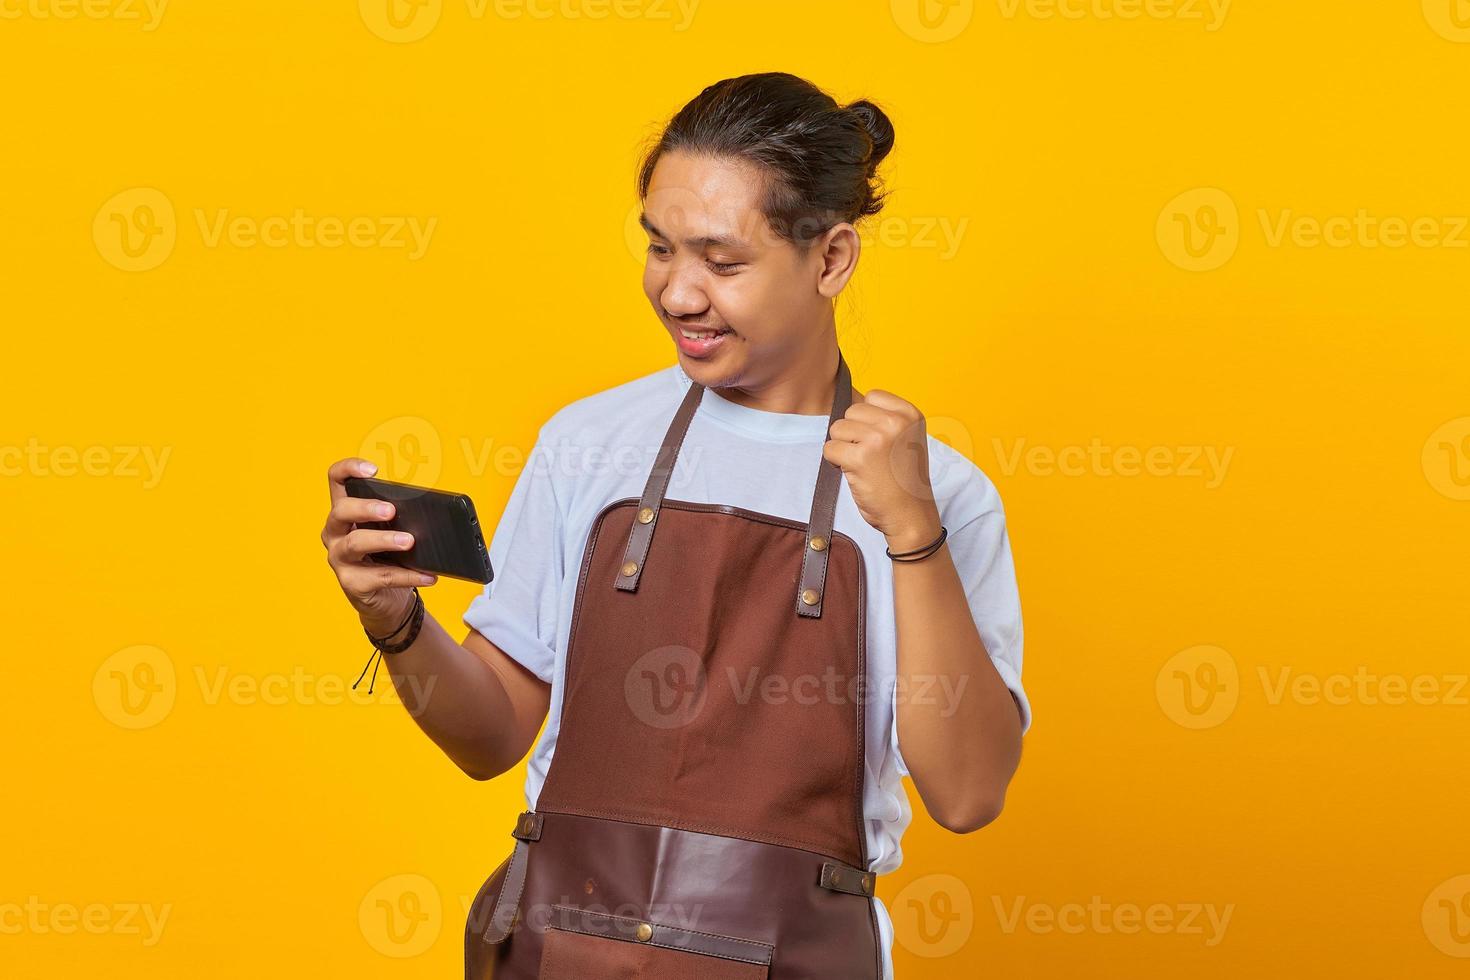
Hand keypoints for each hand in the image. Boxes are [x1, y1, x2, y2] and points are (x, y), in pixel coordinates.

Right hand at [322, 458, 437, 634]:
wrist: (388, 598)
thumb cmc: (391, 556)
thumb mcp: (394, 530)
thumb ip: (403, 517)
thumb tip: (435, 512)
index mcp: (345, 512)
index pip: (336, 480)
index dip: (349, 469)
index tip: (372, 470)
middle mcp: (335, 532)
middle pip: (340, 511)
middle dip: (365, 507)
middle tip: (391, 510)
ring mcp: (340, 558)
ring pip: (354, 544)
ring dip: (384, 540)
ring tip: (409, 541)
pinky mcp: (352, 584)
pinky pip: (380, 577)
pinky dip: (408, 575)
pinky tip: (429, 575)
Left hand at [823, 389, 943, 551]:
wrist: (910, 514)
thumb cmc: (903, 477)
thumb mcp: (905, 437)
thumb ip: (884, 417)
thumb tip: (848, 401)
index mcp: (910, 413)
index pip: (871, 396)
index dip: (867, 419)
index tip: (880, 441)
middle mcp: (896, 422)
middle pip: (851, 411)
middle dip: (853, 433)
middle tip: (871, 456)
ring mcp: (878, 438)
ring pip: (837, 429)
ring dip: (843, 447)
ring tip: (864, 464)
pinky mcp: (860, 457)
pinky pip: (829, 448)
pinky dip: (835, 462)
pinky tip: (855, 473)